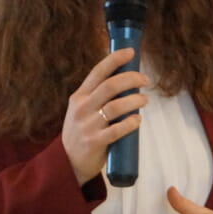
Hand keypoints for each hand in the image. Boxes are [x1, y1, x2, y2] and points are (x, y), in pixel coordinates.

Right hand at [61, 47, 149, 184]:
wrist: (67, 162)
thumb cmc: (83, 130)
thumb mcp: (83, 109)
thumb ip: (99, 95)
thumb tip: (129, 79)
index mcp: (79, 96)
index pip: (97, 72)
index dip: (115, 59)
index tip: (131, 52)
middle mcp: (82, 108)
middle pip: (110, 86)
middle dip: (131, 79)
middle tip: (145, 80)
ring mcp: (87, 125)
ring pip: (116, 106)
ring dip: (135, 100)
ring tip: (144, 100)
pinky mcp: (94, 142)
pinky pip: (117, 129)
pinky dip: (131, 123)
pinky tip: (137, 120)